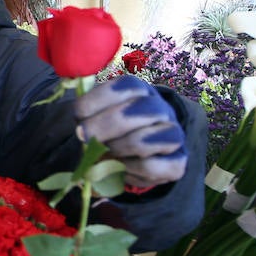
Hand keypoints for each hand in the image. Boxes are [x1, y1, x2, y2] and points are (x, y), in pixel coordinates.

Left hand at [73, 75, 187, 188]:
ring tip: (104, 154)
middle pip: (137, 109)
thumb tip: (79, 129)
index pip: (125, 85)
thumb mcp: (96, 117)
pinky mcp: (178, 162)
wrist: (139, 158)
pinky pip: (150, 167)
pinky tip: (120, 169)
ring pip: (142, 141)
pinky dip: (128, 170)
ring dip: (115, 149)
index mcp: (141, 91)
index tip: (77, 115)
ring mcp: (173, 134)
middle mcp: (161, 108)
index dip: (97, 99)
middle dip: (103, 125)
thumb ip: (88, 116)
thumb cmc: (111, 133)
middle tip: (83, 137)